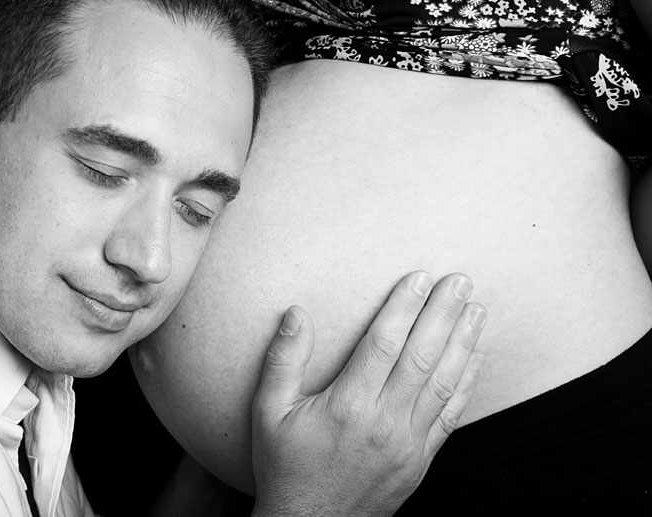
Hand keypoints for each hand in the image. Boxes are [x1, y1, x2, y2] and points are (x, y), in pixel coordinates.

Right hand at [250, 271, 486, 516]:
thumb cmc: (286, 466)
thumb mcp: (269, 413)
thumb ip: (283, 361)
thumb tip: (296, 313)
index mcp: (347, 406)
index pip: (384, 344)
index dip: (404, 307)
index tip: (419, 278)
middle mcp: (384, 422)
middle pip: (422, 357)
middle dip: (443, 314)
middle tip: (460, 281)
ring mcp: (408, 443)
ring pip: (443, 383)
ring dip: (463, 342)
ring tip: (477, 309)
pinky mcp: (421, 460)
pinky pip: (451, 415)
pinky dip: (466, 383)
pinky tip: (476, 357)